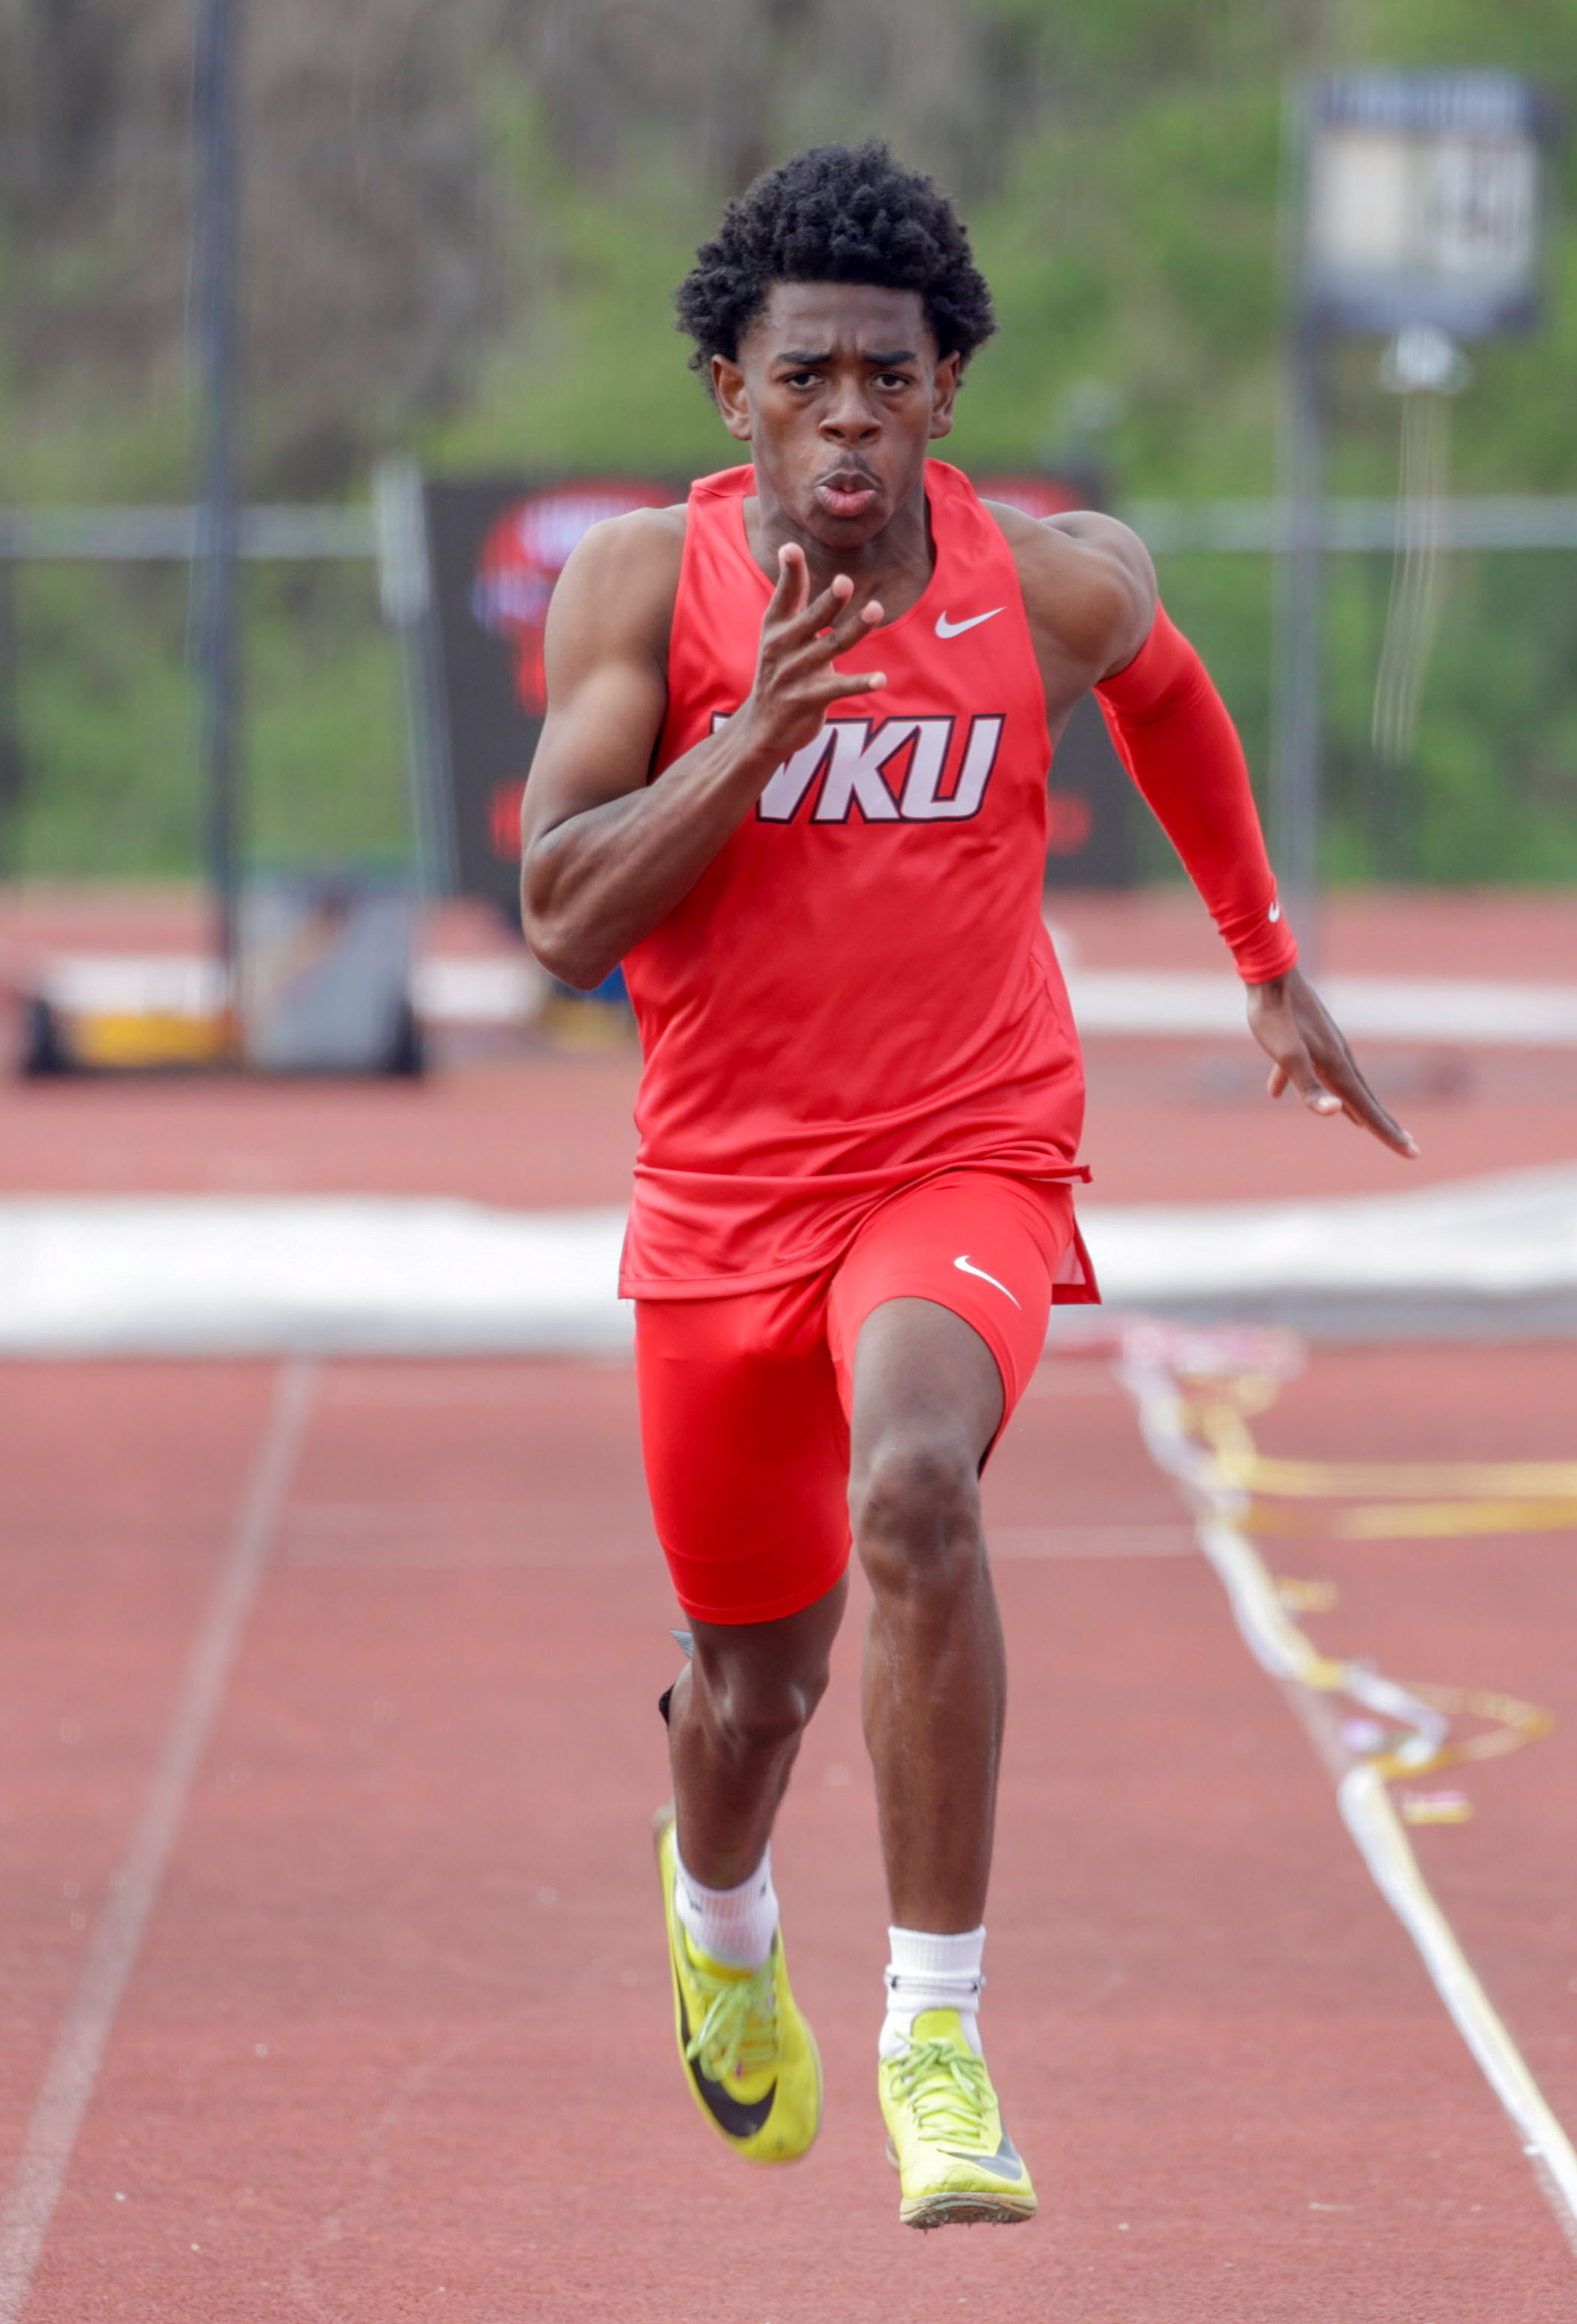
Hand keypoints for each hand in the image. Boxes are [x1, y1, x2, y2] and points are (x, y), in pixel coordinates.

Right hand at [735, 543, 886, 763]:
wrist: (761, 728)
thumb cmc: (778, 672)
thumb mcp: (777, 633)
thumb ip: (790, 596)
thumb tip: (791, 547)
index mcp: (775, 628)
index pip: (784, 596)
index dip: (789, 573)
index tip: (791, 548)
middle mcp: (782, 648)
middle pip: (813, 619)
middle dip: (829, 601)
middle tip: (846, 582)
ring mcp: (795, 675)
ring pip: (832, 647)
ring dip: (856, 629)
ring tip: (875, 611)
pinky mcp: (809, 700)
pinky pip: (839, 688)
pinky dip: (861, 683)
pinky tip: (881, 679)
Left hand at [1247, 966, 1418, 1157]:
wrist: (1269, 973)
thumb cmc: (1275, 1017)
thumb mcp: (1288, 1056)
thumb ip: (1307, 1087)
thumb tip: (1336, 1112)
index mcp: (1336, 1068)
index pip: (1368, 1109)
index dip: (1388, 1134)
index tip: (1413, 1154)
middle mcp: (1339, 1059)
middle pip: (1365, 1100)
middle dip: (1384, 1126)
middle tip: (1408, 1147)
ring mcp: (1326, 1048)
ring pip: (1344, 1085)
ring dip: (1356, 1107)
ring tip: (1361, 1125)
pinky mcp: (1309, 1039)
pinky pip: (1311, 1070)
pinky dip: (1307, 1086)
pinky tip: (1276, 1091)